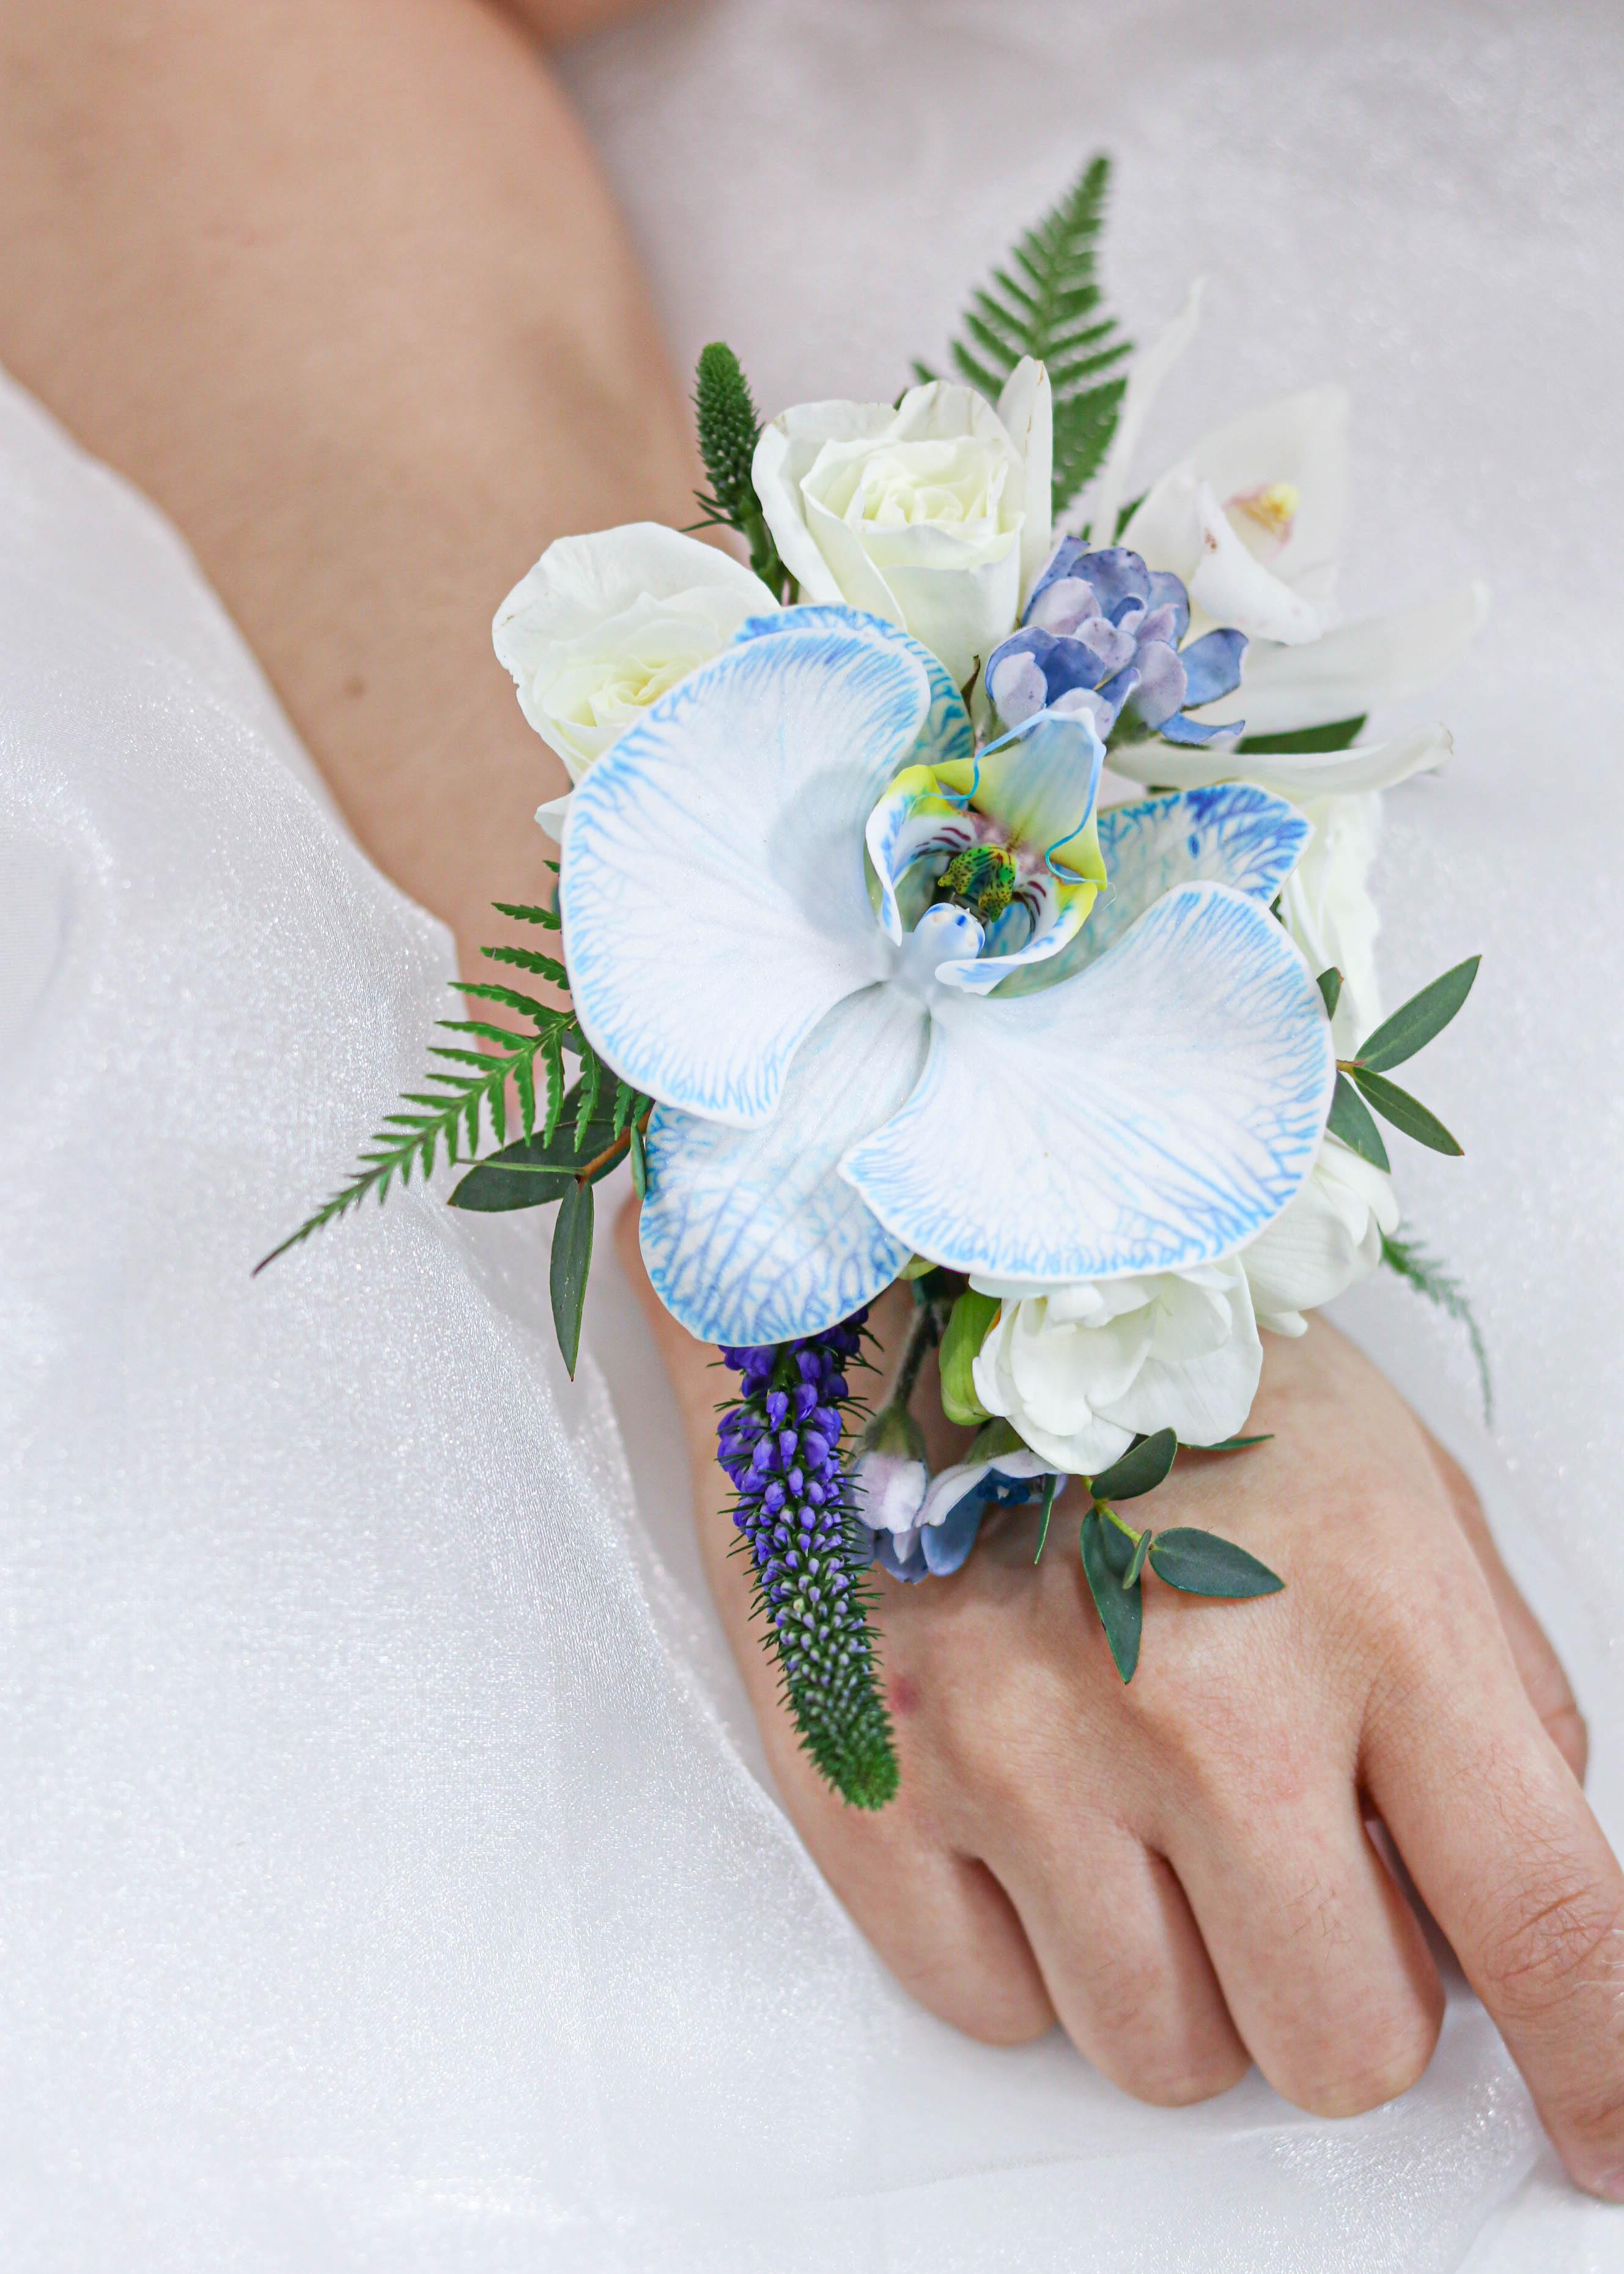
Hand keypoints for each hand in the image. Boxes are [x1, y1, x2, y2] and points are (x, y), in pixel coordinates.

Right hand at [623, 1210, 1623, 2198]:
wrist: (900, 1281)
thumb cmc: (1159, 1381)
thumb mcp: (1394, 1484)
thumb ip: (1493, 1695)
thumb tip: (1517, 1901)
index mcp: (1369, 1605)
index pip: (1542, 1918)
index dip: (1599, 2066)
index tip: (1603, 2136)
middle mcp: (1196, 1703)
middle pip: (1342, 2048)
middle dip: (1345, 1985)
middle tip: (1293, 1856)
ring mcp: (1018, 1753)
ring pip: (1165, 2057)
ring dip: (1184, 1970)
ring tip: (1141, 1805)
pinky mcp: (875, 1784)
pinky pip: (996, 2013)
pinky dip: (1034, 1948)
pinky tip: (1030, 1806)